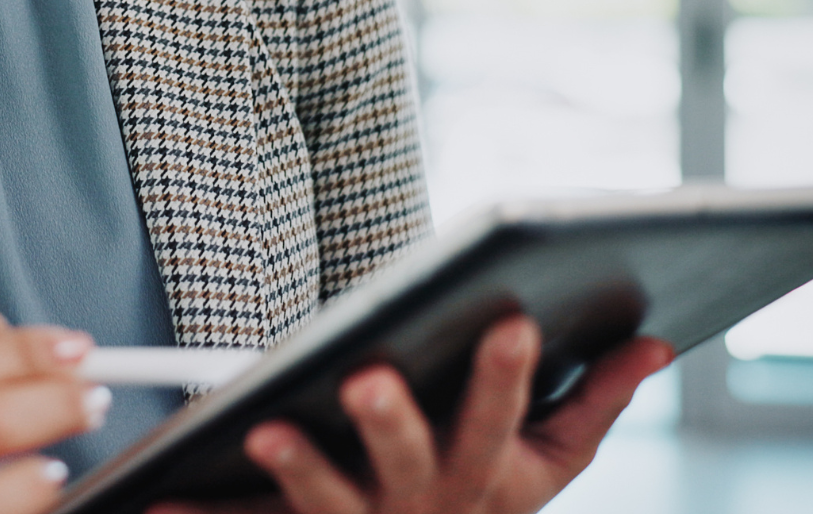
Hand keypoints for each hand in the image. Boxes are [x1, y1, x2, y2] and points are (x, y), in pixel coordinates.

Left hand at [153, 316, 673, 513]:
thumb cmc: (484, 495)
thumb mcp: (546, 462)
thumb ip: (597, 400)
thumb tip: (654, 341)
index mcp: (490, 478)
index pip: (504, 421)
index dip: (507, 377)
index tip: (507, 318)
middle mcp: (429, 507)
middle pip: (416, 461)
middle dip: (393, 422)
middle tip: (364, 377)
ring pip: (328, 503)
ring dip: (297, 468)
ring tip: (263, 429)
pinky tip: (158, 502)